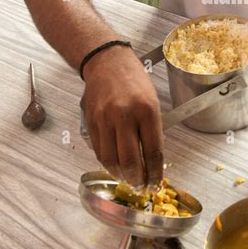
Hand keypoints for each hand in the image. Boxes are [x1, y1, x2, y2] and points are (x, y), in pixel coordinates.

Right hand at [82, 46, 163, 185]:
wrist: (107, 62)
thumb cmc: (134, 80)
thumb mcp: (153, 101)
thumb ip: (153, 129)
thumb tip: (153, 160)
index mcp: (146, 110)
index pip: (153, 151)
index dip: (155, 173)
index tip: (156, 183)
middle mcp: (125, 115)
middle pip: (131, 160)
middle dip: (137, 179)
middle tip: (141, 186)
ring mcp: (105, 119)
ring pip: (111, 159)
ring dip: (121, 175)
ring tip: (128, 179)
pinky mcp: (91, 121)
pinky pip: (99, 150)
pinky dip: (107, 163)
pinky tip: (115, 166)